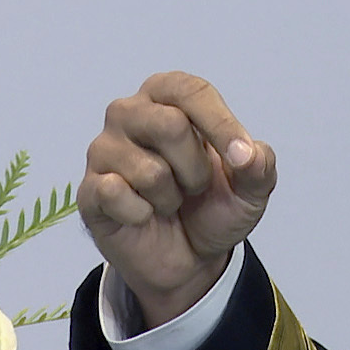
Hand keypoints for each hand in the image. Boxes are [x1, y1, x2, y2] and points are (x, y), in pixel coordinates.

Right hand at [78, 71, 276, 328]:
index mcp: (170, 96)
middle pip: (169, 125)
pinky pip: (115, 194)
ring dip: (172, 197)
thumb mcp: (252, 189)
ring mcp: (103, 149)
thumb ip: (260, 166)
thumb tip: (248, 154)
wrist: (189, 259)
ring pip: (148, 170)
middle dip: (196, 168)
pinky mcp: (89, 188)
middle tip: (196, 186)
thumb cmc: (215, 206)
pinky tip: (143, 215)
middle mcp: (130, 113)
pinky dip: (142, 214)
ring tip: (170, 200)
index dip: (220, 124)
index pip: (190, 90)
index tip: (241, 157)